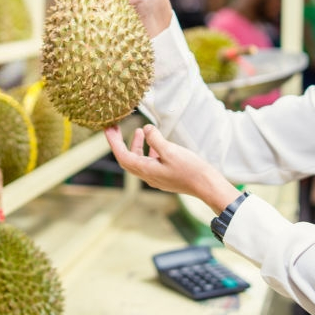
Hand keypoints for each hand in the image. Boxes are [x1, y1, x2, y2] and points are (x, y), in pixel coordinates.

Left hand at [104, 124, 241, 213]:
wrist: (206, 185)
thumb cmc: (190, 169)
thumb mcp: (171, 151)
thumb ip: (156, 139)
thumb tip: (146, 128)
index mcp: (146, 170)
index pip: (122, 156)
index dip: (113, 142)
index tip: (108, 129)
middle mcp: (148, 175)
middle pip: (127, 158)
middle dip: (120, 143)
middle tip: (116, 128)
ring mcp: (156, 177)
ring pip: (139, 160)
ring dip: (136, 145)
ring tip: (138, 131)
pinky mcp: (164, 176)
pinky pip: (150, 162)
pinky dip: (148, 151)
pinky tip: (155, 142)